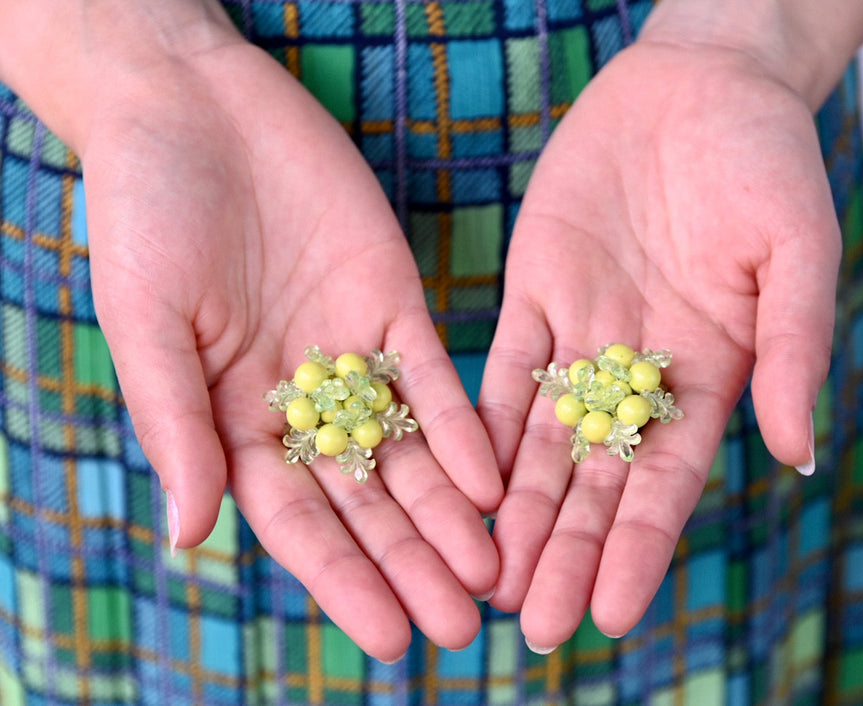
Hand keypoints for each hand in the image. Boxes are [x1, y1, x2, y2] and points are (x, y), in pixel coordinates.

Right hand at [80, 25, 501, 659]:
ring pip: (412, 452)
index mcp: (236, 420)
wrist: (194, 109)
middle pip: (368, 500)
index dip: (343, 580)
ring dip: (452, 513)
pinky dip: (461, 428)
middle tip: (463, 627)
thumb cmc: (144, 216)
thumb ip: (179, 426)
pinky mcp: (397, 302)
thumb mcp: (147, 325)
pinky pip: (434, 377)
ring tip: (494, 573)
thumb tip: (191, 537)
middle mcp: (305, 402)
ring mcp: (355, 355)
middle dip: (413, 562)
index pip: (298, 521)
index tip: (388, 636)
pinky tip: (493, 478)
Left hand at [480, 41, 839, 648]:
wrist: (700, 87)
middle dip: (564, 551)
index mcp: (709, 376)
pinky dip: (478, 427)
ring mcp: (581, 338)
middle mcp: (638, 374)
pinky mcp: (532, 295)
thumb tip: (796, 454)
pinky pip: (499, 371)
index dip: (639, 546)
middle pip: (594, 481)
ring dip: (513, 511)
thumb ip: (792, 352)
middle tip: (530, 626)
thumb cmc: (767, 164)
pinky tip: (457, 484)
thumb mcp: (796, 254)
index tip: (613, 613)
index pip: (668, 482)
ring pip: (539, 442)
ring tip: (485, 578)